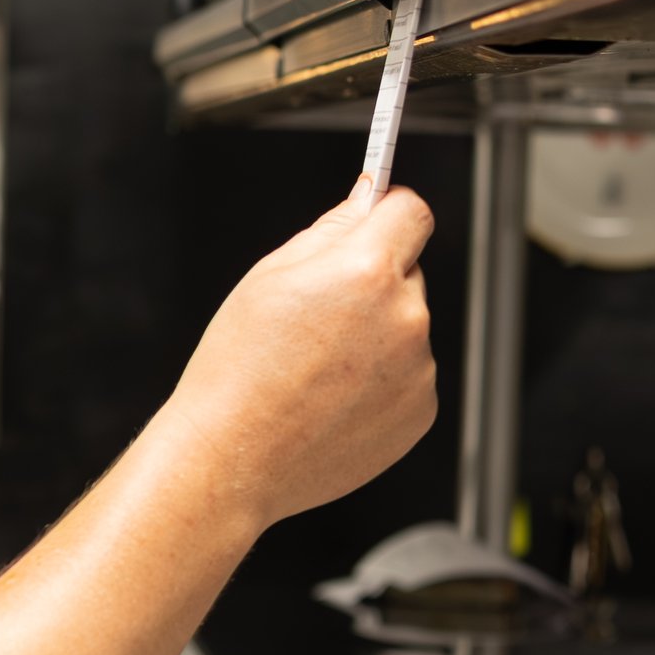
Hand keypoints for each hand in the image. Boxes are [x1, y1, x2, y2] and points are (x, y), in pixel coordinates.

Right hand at [159, 178, 437, 529]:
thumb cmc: (238, 369)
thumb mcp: (269, 277)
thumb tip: (369, 197)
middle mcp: (406, 316)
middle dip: (371, 283)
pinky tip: (329, 399)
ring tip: (314, 370)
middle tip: (314, 318)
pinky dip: (378, 381)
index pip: (411, 211)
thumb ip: (330, 229)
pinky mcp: (421, 411)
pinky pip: (407, 375)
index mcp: (366, 271)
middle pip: (407, 272)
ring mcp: (419, 368)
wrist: (233, 457)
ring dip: (374, 336)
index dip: (387, 213)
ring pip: (406, 327)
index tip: (373, 223)